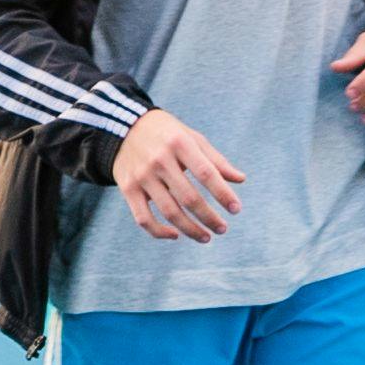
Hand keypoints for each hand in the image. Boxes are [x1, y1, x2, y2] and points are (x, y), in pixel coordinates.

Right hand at [110, 106, 243, 242]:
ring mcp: (142, 176)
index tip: (236, 209)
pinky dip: (159, 232)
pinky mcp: (127, 188)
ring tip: (206, 237)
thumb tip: (241, 179)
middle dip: (209, 217)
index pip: (206, 173)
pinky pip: (143, 218)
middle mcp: (159, 160)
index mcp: (179, 143)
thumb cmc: (167, 134)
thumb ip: (216, 160)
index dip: (223, 193)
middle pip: (189, 198)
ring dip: (190, 229)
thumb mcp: (192, 138)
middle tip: (222, 228)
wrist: (124, 127)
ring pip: (169, 212)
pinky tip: (176, 234)